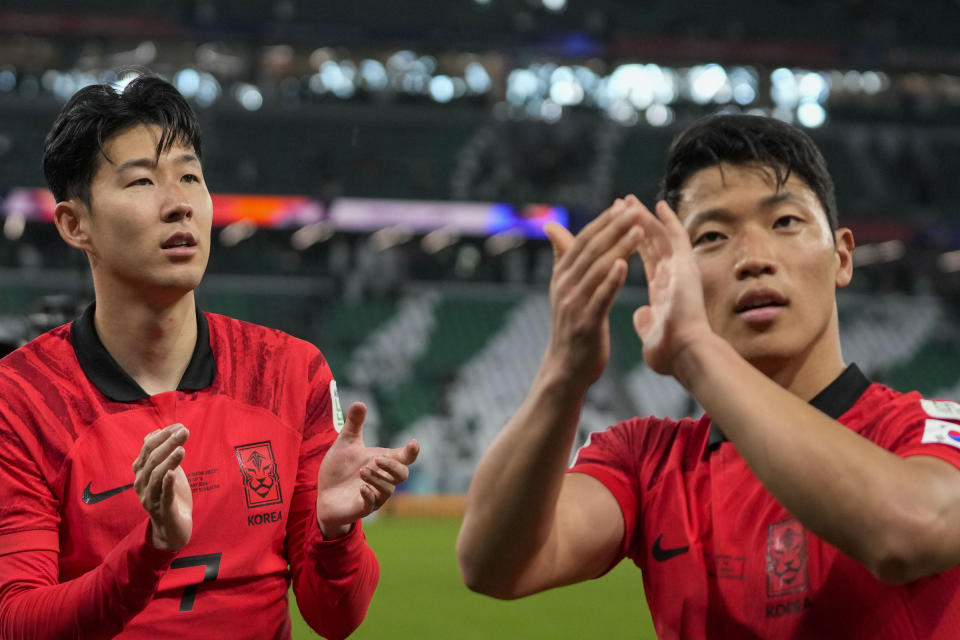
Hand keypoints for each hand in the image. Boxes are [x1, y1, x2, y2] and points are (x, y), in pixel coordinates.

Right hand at [132, 423, 192, 550]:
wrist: (173, 528)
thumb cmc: (171, 496)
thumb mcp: (168, 471)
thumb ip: (165, 454)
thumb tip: (167, 431)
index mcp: (142, 472)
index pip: (148, 448)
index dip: (163, 435)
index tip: (180, 425)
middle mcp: (142, 483)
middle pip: (152, 458)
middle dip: (168, 442)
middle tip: (184, 431)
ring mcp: (150, 497)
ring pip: (156, 475)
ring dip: (168, 460)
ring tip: (181, 448)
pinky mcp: (162, 510)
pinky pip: (163, 495)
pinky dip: (166, 483)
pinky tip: (172, 472)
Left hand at [315, 402, 418, 537]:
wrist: (323, 494)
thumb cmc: (339, 469)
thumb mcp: (345, 443)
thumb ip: (354, 425)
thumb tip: (360, 402)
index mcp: (382, 463)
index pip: (404, 458)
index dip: (411, 452)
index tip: (413, 443)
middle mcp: (383, 480)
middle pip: (402, 474)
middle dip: (392, 466)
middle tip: (376, 459)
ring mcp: (374, 496)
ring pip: (387, 489)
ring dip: (377, 478)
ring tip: (362, 471)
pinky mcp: (362, 508)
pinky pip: (372, 504)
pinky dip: (369, 495)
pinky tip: (361, 487)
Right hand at [542, 197, 643, 386]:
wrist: (565, 368)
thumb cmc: (571, 326)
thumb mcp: (564, 288)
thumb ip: (562, 257)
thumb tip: (551, 226)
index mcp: (561, 275)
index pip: (583, 240)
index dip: (603, 221)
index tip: (623, 204)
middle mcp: (564, 285)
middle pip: (592, 249)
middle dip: (615, 227)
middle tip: (636, 209)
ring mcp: (573, 304)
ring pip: (599, 268)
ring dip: (619, 247)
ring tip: (639, 230)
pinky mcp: (585, 322)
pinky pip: (600, 296)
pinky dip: (611, 279)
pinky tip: (625, 264)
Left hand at [632, 200, 713, 376]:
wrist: (685, 354)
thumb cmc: (670, 352)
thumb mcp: (651, 333)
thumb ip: (646, 321)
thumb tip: (641, 314)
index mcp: (663, 290)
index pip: (645, 260)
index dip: (631, 244)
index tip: (618, 230)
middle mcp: (673, 276)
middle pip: (651, 243)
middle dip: (634, 224)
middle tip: (620, 205)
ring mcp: (680, 269)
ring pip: (660, 236)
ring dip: (643, 217)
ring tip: (627, 200)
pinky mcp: (686, 266)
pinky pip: (677, 237)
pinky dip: (668, 220)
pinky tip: (657, 205)